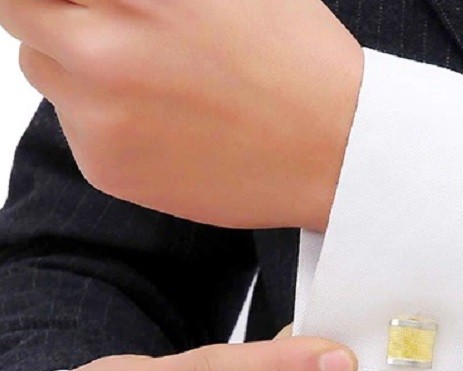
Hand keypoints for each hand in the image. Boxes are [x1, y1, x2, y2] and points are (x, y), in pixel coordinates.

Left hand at [1, 0, 363, 230]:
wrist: (336, 154)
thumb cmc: (299, 61)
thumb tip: (113, 0)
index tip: (84, 3)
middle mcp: (103, 43)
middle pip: (20, 7)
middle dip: (59, 12)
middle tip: (115, 30)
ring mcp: (99, 112)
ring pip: (42, 69)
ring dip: (76, 66)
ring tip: (150, 83)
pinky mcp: (107, 167)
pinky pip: (75, 128)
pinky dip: (104, 122)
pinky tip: (166, 128)